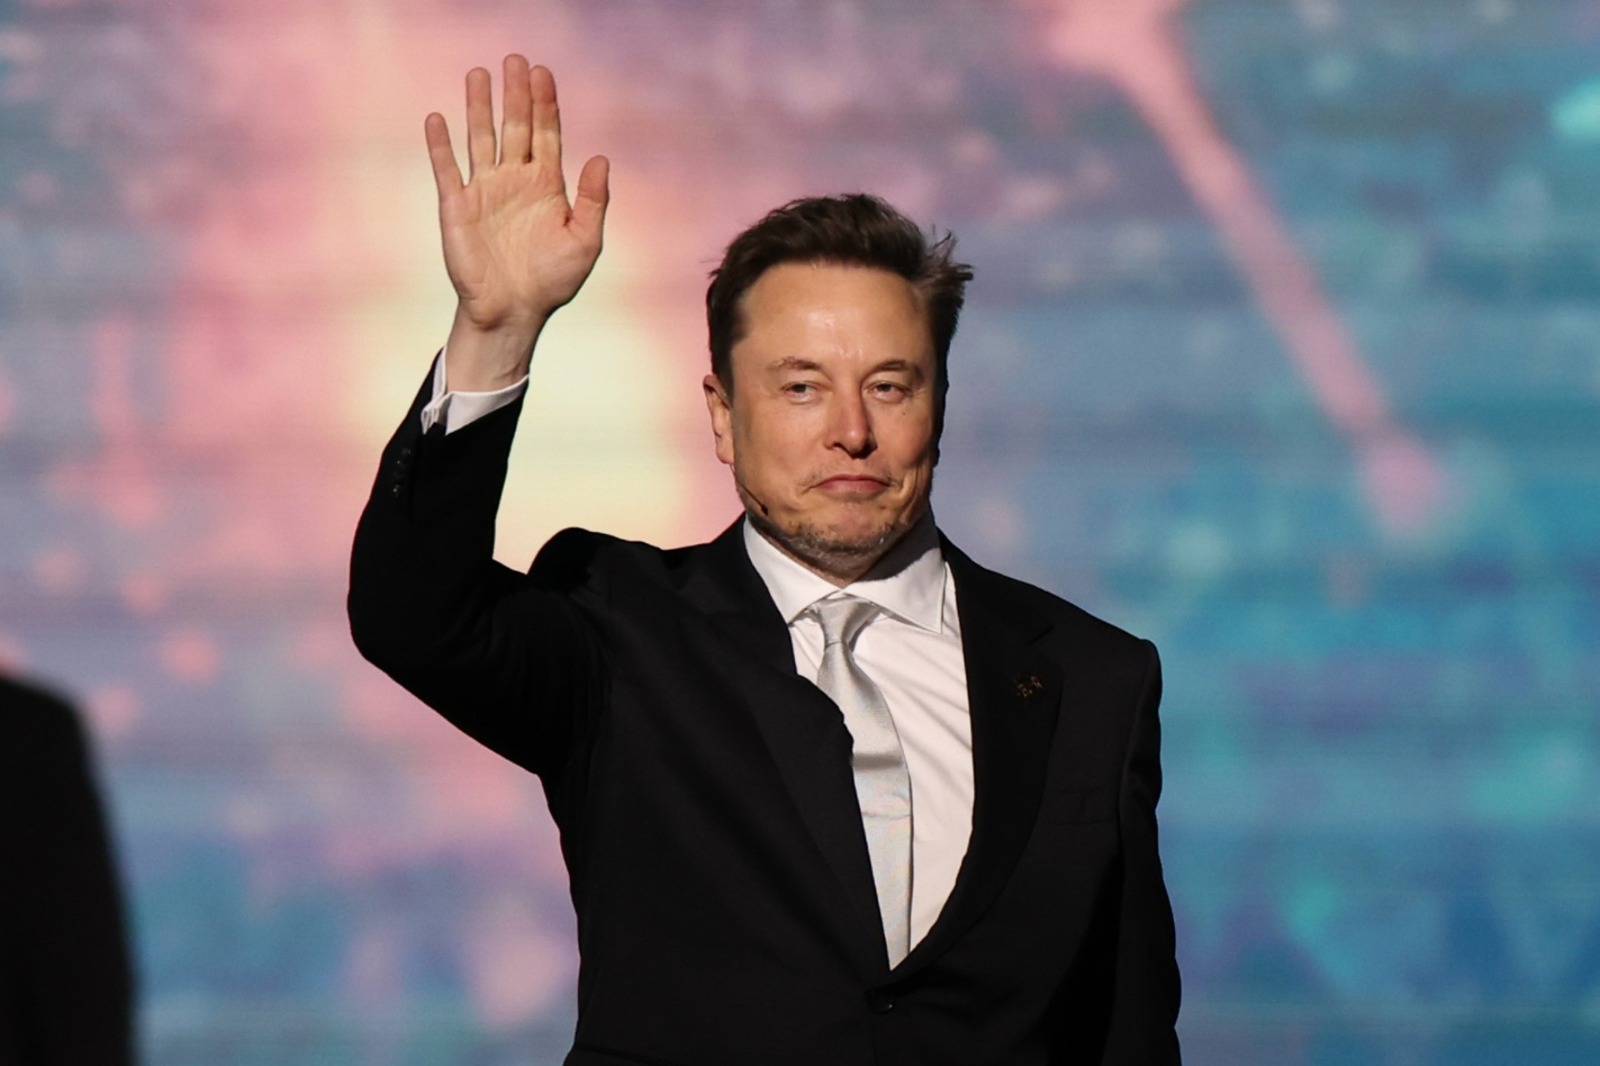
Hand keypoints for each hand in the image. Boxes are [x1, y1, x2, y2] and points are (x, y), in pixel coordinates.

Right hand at [427, 56, 609, 387]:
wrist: (513, 313)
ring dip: (479, 107)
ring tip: (478, 75)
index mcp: (546, 186)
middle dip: (515, 95)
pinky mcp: (457, 207)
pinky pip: (447, 170)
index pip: (545, 134)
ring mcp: (484, 191)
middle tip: (515, 60)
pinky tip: (438, 118)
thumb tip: (601, 159)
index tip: (543, 73)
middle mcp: (515, 181)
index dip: (545, 104)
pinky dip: (440, 146)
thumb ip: (593, 201)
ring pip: (481, 139)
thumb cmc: (551, 281)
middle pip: (514, 127)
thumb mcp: (585, 242)